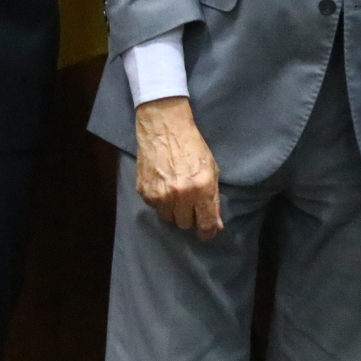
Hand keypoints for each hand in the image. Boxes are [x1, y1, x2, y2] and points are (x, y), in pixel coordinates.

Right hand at [134, 97, 222, 240]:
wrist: (164, 128)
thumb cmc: (192, 146)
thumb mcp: (211, 169)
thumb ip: (213, 198)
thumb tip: (216, 225)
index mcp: (201, 188)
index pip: (206, 223)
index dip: (208, 232)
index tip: (207, 232)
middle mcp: (180, 195)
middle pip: (185, 224)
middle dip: (189, 216)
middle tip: (190, 201)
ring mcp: (160, 195)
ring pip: (168, 219)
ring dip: (173, 210)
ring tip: (175, 191)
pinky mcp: (144, 192)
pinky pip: (155, 208)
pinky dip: (160, 201)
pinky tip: (163, 184)